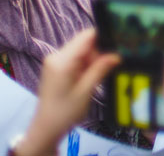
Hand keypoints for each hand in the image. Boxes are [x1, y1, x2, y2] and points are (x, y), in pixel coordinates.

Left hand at [16, 29, 119, 155]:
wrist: (46, 128)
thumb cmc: (65, 112)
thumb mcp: (86, 91)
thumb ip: (100, 70)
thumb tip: (117, 55)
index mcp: (62, 61)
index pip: (86, 36)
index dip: (103, 38)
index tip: (117, 47)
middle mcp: (56, 55)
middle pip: (84, 42)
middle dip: (98, 52)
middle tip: (107, 69)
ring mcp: (54, 60)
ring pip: (80, 50)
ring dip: (92, 60)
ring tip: (97, 76)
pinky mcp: (55, 66)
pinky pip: (74, 57)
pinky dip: (84, 64)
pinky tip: (88, 78)